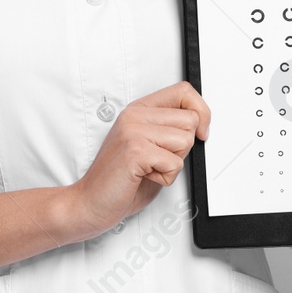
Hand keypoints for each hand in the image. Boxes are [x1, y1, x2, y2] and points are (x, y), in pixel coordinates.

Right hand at [66, 80, 210, 239]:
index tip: (201, 131)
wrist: (90, 201)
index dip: (201, 111)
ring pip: (185, 141)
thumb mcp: (149, 146)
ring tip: (149, 168)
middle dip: (183, 146)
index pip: (183, 91)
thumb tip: (200, 124)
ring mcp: (134, 131)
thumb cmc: (120, 179)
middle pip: (190, 120)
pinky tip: (144, 176)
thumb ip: (170, 130)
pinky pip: (175, 163)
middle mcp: (135, 116)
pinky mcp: (135, 150)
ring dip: (173, 164)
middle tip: (158, 158)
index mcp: (139, 110)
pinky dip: (166, 177)